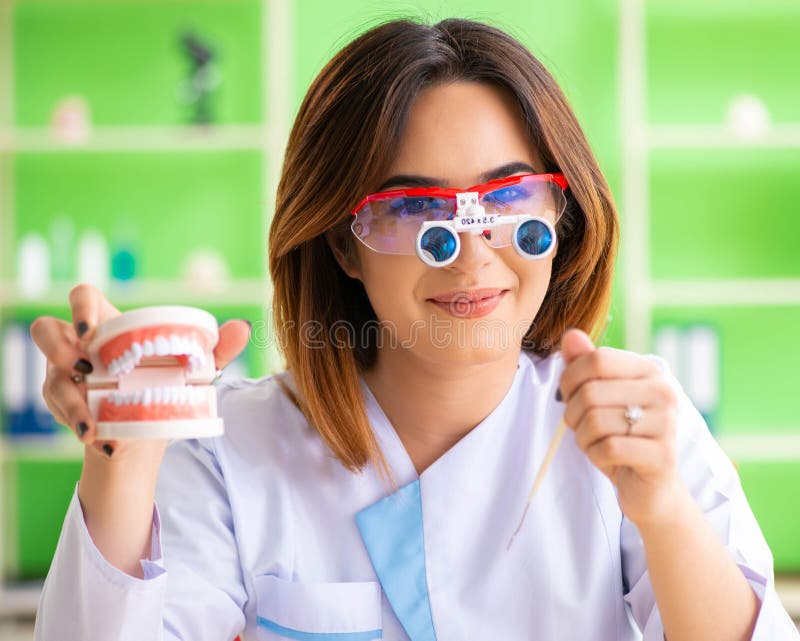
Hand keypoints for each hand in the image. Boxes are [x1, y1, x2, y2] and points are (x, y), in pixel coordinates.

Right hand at [29, 283, 250, 461]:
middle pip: (46, 331)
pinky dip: (81, 424)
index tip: (94, 328)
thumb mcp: (193, 369)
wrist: (144, 431)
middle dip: (60, 348)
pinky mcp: (63, 405)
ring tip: (91, 422)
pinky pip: (59, 411)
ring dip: (69, 400)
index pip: (83, 296)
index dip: (80, 305)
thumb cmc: (165, 385)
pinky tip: (102, 439)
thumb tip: (243, 328)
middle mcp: (78, 344)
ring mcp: (65, 375)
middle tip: (87, 366)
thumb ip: (217, 349)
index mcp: (108, 323)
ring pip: (50, 378)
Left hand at [557, 328, 683, 526]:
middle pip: (591, 391)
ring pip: (596, 421)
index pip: (597, 359)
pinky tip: (607, 459)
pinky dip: (595, 456)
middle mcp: (664, 391)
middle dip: (573, 414)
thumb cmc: (620, 436)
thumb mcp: (599, 398)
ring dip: (583, 437)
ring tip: (595, 443)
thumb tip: (571, 334)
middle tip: (580, 427)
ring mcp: (667, 423)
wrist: (651, 488)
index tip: (568, 396)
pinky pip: (607, 448)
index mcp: (649, 370)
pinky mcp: (662, 456)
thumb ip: (584, 365)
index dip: (570, 378)